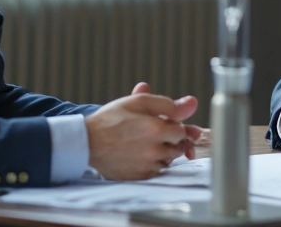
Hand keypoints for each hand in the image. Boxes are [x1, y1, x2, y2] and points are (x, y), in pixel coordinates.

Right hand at [86, 90, 202, 180]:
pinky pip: (157, 171)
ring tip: (146, 143)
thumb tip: (193, 104)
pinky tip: (141, 154)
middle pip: (178, 147)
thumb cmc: (111, 119)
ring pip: (168, 160)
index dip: (174, 126)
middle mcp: (154, 151)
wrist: (86, 142)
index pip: (182, 130)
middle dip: (171, 139)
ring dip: (164, 152)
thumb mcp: (139, 102)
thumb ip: (168, 104)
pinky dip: (154, 164)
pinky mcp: (139, 176)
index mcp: (157, 130)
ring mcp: (147, 166)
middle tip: (154, 133)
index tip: (162, 123)